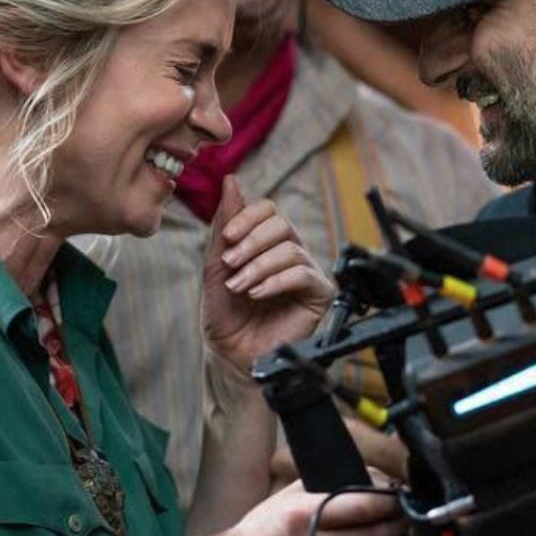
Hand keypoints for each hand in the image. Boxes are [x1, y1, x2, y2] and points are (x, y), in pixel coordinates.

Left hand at [201, 177, 334, 380]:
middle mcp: (290, 252)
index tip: (227, 238)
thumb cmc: (225, 313)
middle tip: (231, 265)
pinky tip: (257, 295)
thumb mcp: (216, 265)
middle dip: (252, 242)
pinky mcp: (319, 295)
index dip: (247, 218)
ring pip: (291, 249)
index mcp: (267, 242)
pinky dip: (276, 282)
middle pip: (281, 225)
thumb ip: (225, 225)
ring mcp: (307, 273)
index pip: (267, 210)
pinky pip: (304, 274)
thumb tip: (231, 180)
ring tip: (239, 287)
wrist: (232, 355)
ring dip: (258, 267)